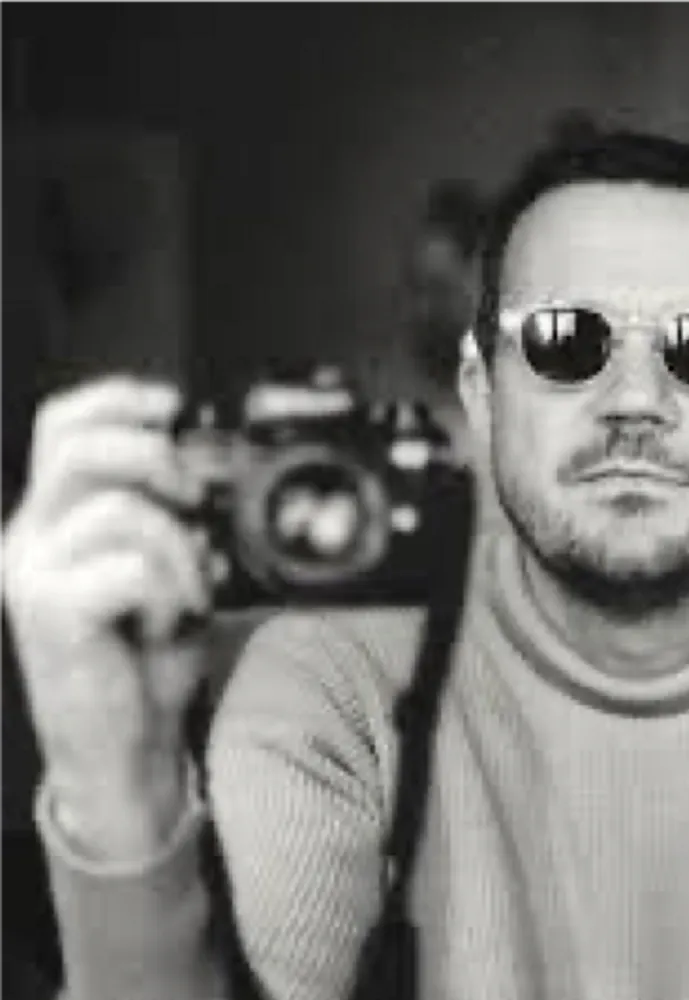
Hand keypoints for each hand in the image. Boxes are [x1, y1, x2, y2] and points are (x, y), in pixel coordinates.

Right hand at [3, 376, 210, 856]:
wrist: (127, 738)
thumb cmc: (147, 652)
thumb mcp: (165, 568)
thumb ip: (170, 516)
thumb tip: (205, 470)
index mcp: (53, 518)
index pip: (61, 426)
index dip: (116, 399)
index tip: (172, 405)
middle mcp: (29, 537)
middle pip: (79, 448)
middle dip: (154, 459)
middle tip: (193, 498)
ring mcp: (31, 573)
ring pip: (121, 512)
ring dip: (180, 551)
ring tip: (186, 594)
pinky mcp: (50, 610)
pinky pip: (133, 568)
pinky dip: (171, 592)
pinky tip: (166, 623)